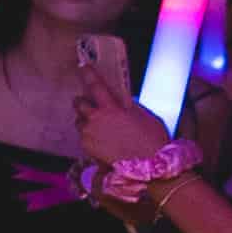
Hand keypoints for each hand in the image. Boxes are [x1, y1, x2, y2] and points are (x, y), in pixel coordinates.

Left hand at [71, 41, 170, 167]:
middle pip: (79, 104)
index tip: (82, 66)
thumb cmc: (152, 139)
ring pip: (80, 121)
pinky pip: (83, 136)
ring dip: (86, 120)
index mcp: (111, 109)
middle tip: (91, 104)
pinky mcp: (86, 148)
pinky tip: (103, 140)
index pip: (95, 86)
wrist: (150, 166)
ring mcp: (89, 134)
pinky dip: (90, 135)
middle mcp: (95, 120)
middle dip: (83, 101)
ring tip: (101, 126)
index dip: (88, 74)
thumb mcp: (144, 115)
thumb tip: (121, 99)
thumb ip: (129, 105)